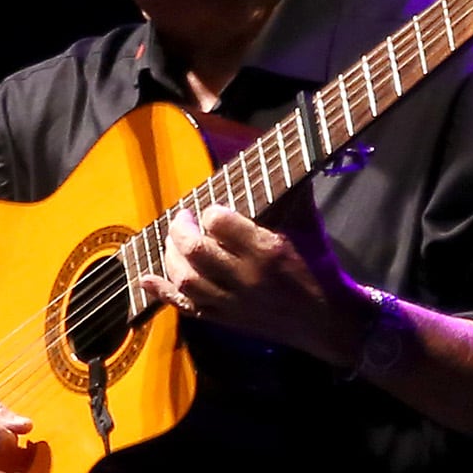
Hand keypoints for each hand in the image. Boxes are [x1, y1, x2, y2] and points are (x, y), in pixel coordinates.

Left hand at [137, 186, 362, 363]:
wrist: (327, 319)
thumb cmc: (318, 265)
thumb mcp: (308, 223)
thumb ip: (292, 189)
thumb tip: (287, 152)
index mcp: (266, 249)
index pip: (219, 222)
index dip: (209, 211)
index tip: (212, 209)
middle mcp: (246, 277)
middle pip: (195, 252)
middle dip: (180, 230)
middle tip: (183, 219)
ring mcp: (233, 302)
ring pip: (186, 280)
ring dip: (171, 256)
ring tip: (174, 242)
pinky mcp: (226, 320)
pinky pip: (187, 308)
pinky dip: (162, 292)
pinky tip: (145, 278)